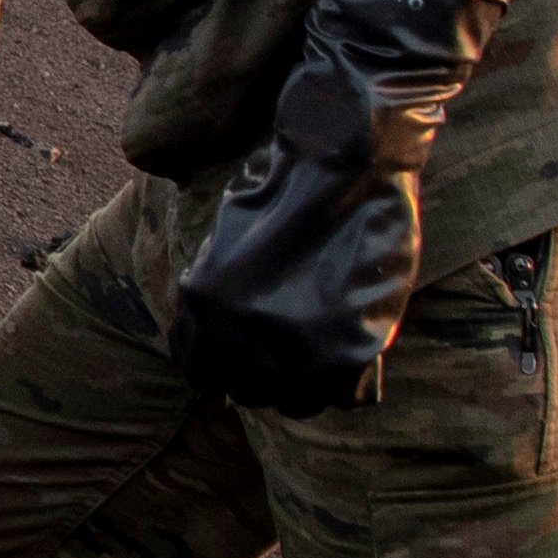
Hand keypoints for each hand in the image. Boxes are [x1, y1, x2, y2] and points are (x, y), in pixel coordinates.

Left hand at [169, 0, 499, 414]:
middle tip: (296, 356)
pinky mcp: (351, 348)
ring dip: (312, 385)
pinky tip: (356, 352)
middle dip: (269, 379)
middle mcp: (238, 333)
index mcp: (201, 303)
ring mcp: (295, 346)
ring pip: (298, 404)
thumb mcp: (228, 241)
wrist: (345, 153)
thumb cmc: (287, 183)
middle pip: (249, 393)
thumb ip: (220, 296)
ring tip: (327, 355)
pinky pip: (346, 395)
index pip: (202, 372)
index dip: (226, 369)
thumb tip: (223, 342)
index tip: (249, 361)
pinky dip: (351, 383)